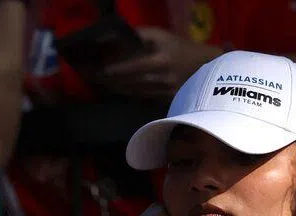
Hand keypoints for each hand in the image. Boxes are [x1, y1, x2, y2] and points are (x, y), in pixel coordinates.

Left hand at [93, 28, 220, 99]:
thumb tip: (112, 39)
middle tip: (89, 77)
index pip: (129, 68)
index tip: (95, 69)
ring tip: (98, 83)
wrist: (205, 66)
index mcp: (160, 61)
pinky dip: (125, 93)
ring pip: (130, 92)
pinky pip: (138, 98)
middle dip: (106, 81)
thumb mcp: (160, 35)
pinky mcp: (163, 101)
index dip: (110, 70)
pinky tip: (114, 89)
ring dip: (112, 88)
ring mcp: (162, 93)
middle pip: (126, 83)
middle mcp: (160, 79)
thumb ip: (138, 36)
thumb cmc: (179, 47)